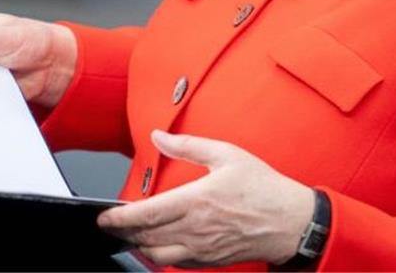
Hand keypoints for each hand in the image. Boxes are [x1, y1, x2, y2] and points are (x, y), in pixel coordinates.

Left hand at [97, 130, 315, 267]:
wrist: (291, 221)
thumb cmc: (263, 188)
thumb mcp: (226, 154)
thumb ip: (188, 145)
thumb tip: (159, 136)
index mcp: (196, 200)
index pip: (146, 214)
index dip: (119, 218)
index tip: (104, 217)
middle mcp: (196, 229)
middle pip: (146, 237)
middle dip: (123, 232)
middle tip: (111, 225)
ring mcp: (203, 248)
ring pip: (158, 255)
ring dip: (141, 245)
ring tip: (132, 234)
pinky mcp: (211, 260)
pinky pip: (177, 263)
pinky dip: (162, 255)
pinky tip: (160, 243)